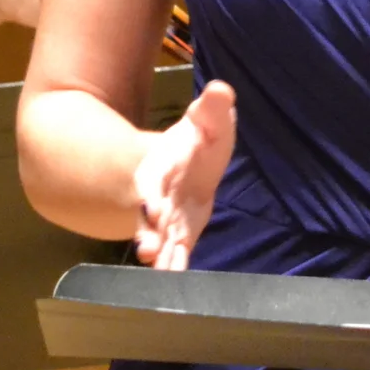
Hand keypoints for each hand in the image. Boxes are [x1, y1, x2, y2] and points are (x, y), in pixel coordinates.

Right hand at [133, 80, 234, 270]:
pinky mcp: (181, 235)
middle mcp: (157, 197)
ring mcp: (167, 219)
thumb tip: (221, 90)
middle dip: (148, 231)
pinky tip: (175, 279)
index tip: (150, 206)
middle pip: (148, 216)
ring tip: (157, 267)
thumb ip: (213, 107)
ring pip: (159, 238)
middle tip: (148, 249)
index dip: (149, 194)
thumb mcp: (207, 118)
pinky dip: (175, 265)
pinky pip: (177, 253)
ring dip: (159, 253)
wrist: (189, 163)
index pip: (150, 181)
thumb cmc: (197, 139)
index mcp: (160, 166)